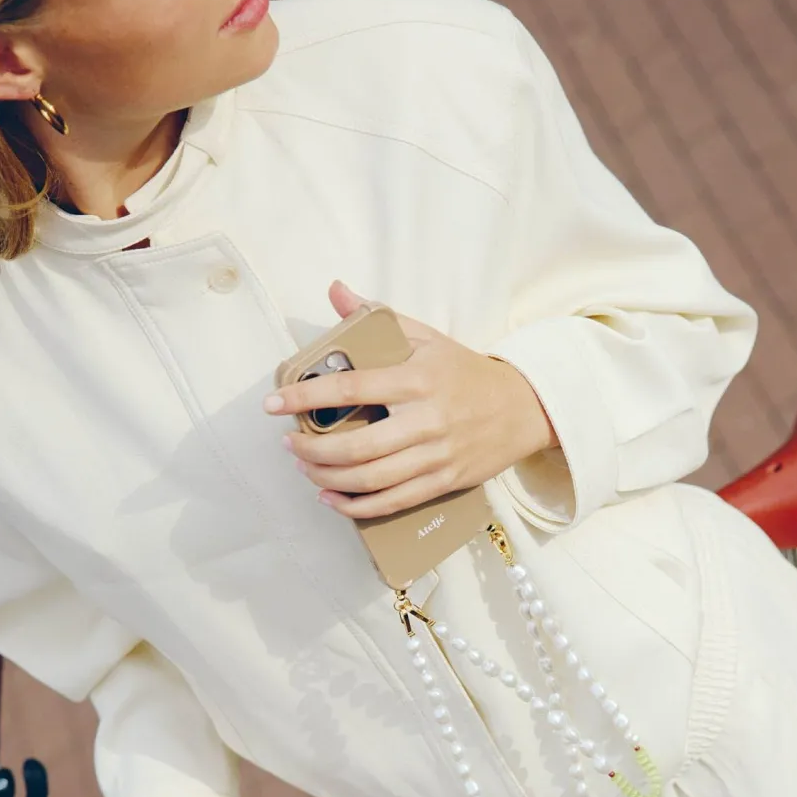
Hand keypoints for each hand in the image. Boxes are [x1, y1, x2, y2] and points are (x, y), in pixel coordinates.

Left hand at [265, 281, 558, 518]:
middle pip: (357, 447)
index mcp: (416, 379)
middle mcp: (426, 420)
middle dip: (312, 450)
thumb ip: (379, 317)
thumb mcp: (427, 336)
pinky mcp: (444, 481)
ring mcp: (436, 455)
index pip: (350, 389)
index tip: (273, 403)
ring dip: (328, 478)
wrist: (524, 408)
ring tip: (304, 469)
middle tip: (288, 444)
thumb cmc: (466, 371)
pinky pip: (393, 502)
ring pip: (371, 479)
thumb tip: (336, 290)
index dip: (305, 397)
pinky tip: (332, 499)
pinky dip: (357, 506)